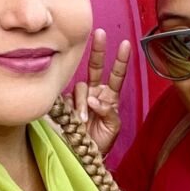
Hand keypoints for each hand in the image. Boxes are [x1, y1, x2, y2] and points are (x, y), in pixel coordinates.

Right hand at [70, 28, 130, 155]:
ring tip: (82, 121)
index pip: (116, 76)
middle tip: (100, 32)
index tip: (125, 44)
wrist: (83, 157)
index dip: (120, 61)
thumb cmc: (101, 143)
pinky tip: (74, 118)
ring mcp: (77, 98)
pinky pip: (67, 100)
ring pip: (80, 88)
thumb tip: (94, 99)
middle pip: (95, 67)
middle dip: (98, 50)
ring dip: (82, 103)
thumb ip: (108, 112)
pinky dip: (73, 108)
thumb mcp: (112, 128)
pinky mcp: (64, 105)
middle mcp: (93, 94)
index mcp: (108, 98)